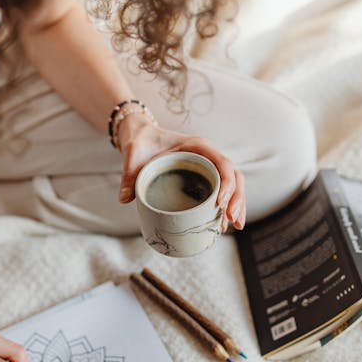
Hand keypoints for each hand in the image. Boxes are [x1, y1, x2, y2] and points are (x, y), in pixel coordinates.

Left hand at [117, 114, 246, 230]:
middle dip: (236, 199)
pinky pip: (223, 190)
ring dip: (236, 204)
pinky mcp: (203, 177)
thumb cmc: (140, 142)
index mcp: (197, 146)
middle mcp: (208, 155)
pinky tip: (225, 223)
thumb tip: (124, 199)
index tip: (220, 203)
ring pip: (233, 184)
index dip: (227, 183)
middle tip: (232, 221)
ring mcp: (208, 166)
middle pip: (234, 176)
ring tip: (234, 225)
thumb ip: (129, 174)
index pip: (222, 163)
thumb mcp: (133, 155)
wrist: (140, 136)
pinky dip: (227, 205)